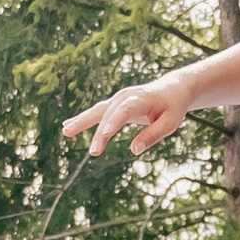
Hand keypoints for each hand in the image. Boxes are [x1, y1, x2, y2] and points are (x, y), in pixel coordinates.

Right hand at [64, 75, 192, 156]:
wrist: (171, 88)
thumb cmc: (172, 107)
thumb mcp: (170, 123)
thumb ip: (153, 136)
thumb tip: (133, 151)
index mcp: (141, 99)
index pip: (124, 111)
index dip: (113, 122)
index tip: (104, 135)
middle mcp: (126, 97)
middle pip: (107, 112)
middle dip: (96, 130)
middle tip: (92, 151)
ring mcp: (118, 99)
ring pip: (97, 111)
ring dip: (81, 121)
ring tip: (66, 131)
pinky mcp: (114, 105)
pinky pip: (97, 112)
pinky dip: (83, 119)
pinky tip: (67, 126)